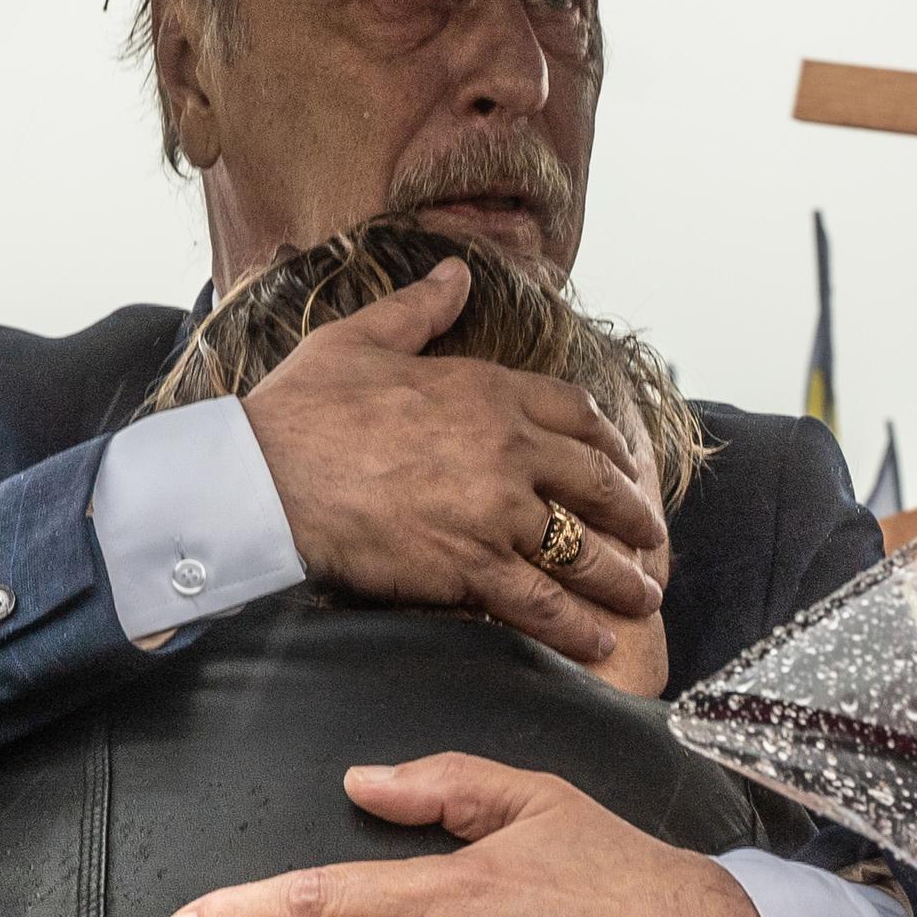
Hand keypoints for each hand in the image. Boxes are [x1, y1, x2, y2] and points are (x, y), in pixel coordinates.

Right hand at [242, 259, 667, 664]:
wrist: (264, 477)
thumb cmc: (304, 407)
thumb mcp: (363, 338)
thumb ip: (421, 308)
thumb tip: (455, 274)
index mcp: (487, 390)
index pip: (576, 413)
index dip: (610, 443)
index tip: (625, 464)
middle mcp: (506, 449)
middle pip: (595, 483)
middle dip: (632, 514)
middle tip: (652, 536)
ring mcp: (494, 511)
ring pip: (580, 549)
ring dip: (619, 577)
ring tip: (642, 596)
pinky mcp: (470, 567)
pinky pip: (539, 603)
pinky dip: (576, 626)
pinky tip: (599, 642)